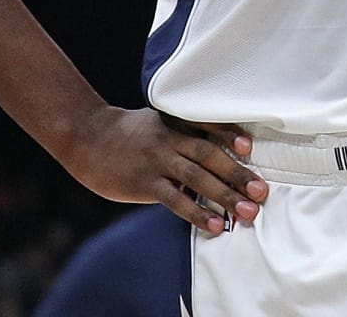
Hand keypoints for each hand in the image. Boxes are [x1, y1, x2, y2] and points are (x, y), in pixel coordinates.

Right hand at [59, 106, 268, 234]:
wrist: (86, 137)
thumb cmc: (126, 133)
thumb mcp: (155, 122)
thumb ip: (182, 134)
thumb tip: (216, 155)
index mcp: (174, 121)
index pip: (207, 126)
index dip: (230, 135)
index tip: (250, 147)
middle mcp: (169, 139)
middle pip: (209, 155)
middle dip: (237, 174)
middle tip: (260, 191)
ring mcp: (156, 160)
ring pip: (197, 178)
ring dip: (225, 196)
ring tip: (247, 212)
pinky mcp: (144, 183)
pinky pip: (175, 199)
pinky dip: (197, 212)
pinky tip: (215, 225)